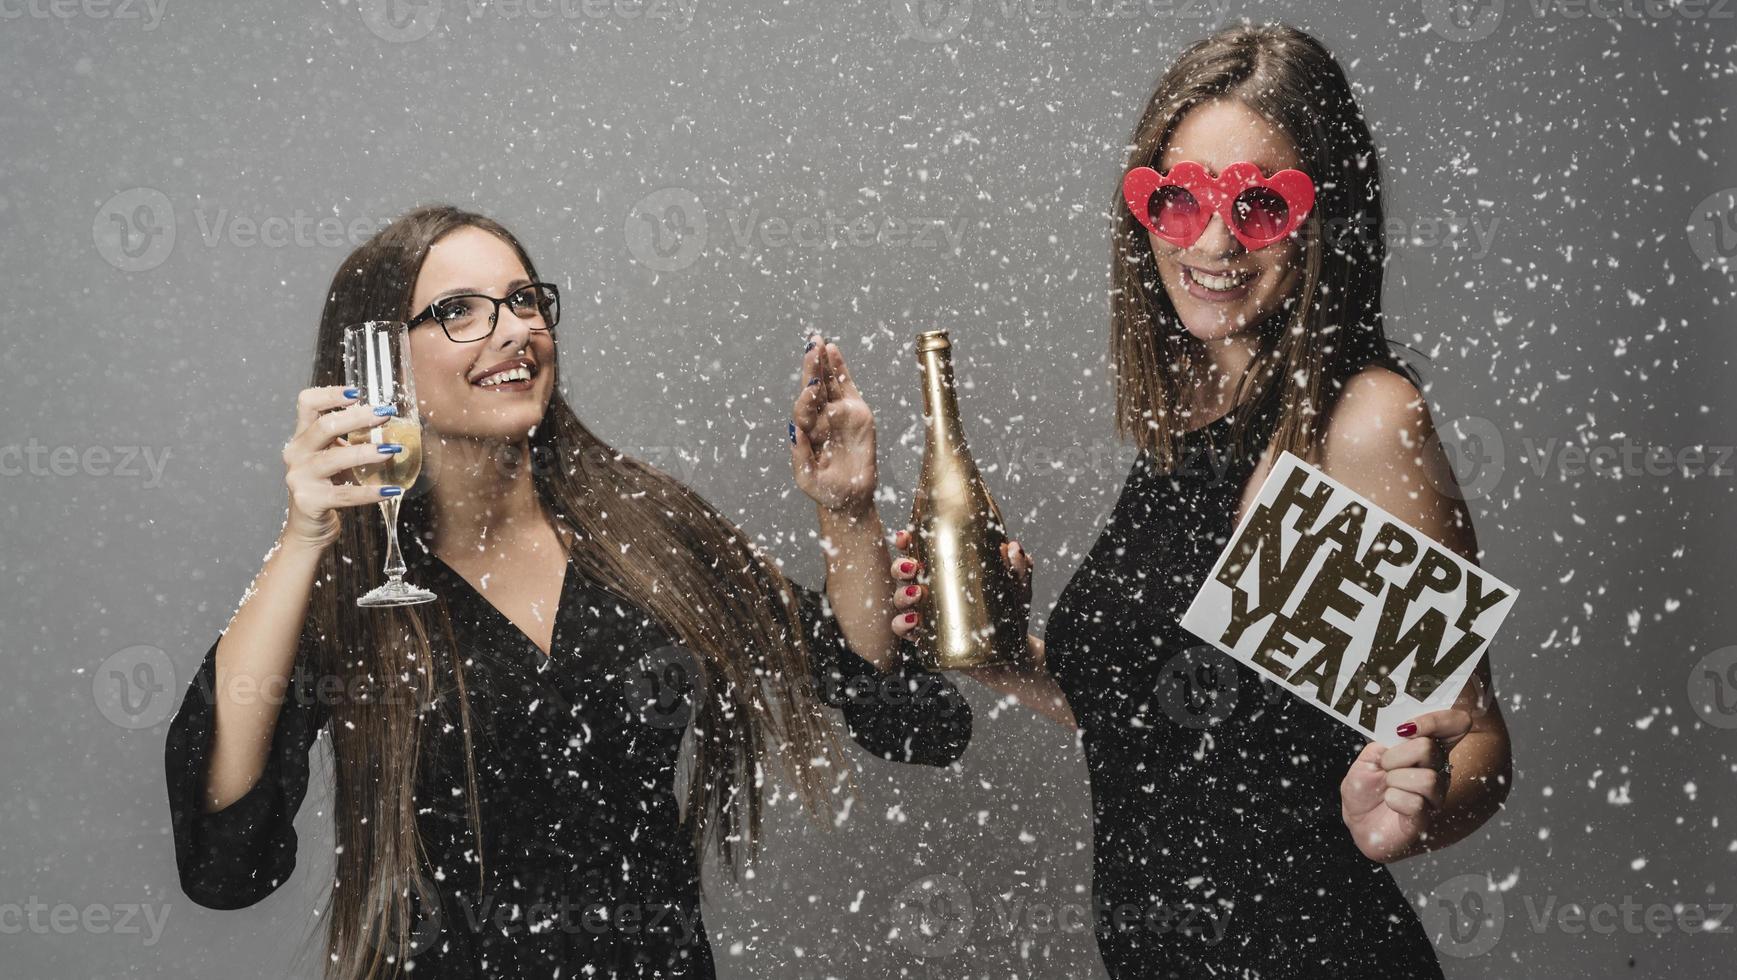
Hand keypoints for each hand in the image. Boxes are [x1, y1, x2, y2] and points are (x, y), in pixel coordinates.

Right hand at [281, 386, 403, 550]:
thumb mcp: (332, 457)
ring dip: (367, 452)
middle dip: (358, 418)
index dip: (330, 394)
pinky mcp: (310, 501)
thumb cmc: (326, 487)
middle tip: (385, 415)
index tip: (356, 392)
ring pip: (335, 458)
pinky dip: (370, 491)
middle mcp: (296, 454)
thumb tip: (386, 421)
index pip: (307, 404)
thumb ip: (347, 439)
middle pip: (324, 426)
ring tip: (392, 451)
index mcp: (302, 438)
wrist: (309, 528)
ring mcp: (300, 478)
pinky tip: (390, 490)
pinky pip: (345, 494)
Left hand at [791, 335, 878, 517]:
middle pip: (813, 388)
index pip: (803, 409)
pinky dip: (840, 368)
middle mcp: (819, 419)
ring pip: (828, 382)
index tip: (810, 390)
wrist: (850, 498)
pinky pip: (846, 386)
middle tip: (811, 345)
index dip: (806, 398)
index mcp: (805, 432)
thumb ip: (800, 456)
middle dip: (812, 367)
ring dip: (823, 362)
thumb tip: (795, 431)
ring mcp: (838, 413)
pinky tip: (833, 351)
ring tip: (819, 342)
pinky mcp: (856, 412)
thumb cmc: (825, 490)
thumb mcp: (807, 478)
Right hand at [888, 529, 1034, 643]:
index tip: (905, 537)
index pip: (919, 552)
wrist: (1013, 653)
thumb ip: (1018, 568)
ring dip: (901, 594)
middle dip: (900, 567)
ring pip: (900, 601)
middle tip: (913, 567)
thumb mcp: (1017, 589)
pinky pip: (905, 631)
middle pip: (903, 574)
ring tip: (916, 594)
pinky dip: (902, 625)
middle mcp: (931, 591)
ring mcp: (928, 615)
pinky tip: (913, 621)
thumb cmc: (1011, 615)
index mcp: (946, 572)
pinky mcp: (928, 639)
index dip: (905, 542)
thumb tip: (1012, 547)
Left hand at [1340, 709, 1472, 862]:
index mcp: (1426, 748)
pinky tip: (1391, 802)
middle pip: (1429, 748)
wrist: (1357, 819)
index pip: (1456, 724)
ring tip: (1388, 786)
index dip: (1438, 720)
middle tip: (1384, 767)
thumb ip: (1387, 741)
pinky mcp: (1427, 818)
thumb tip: (1404, 732)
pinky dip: (1394, 800)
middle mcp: (1438, 769)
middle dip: (1395, 756)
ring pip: (1427, 779)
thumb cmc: (1365, 787)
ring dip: (1395, 780)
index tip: (1406, 728)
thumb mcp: (1368, 757)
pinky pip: (1416, 803)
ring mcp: (1435, 794)